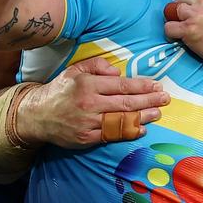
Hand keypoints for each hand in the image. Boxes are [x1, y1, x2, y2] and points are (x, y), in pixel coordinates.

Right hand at [15, 57, 169, 148]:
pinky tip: (140, 128)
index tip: (156, 84)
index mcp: (88, 84)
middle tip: (165, 98)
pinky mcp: (87, 138)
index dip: (142, 85)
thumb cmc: (61, 90)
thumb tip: (117, 72)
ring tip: (158, 112)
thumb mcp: (76, 70)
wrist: (37, 115)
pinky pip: (112, 135)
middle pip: (126, 103)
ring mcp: (88, 123)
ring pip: (121, 120)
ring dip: (143, 117)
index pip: (122, 85)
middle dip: (149, 100)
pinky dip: (128, 132)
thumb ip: (97, 65)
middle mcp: (90, 104)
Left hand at [164, 0, 202, 67]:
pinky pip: (169, 27)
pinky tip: (185, 36)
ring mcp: (194, 13)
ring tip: (195, 28)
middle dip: (185, 9)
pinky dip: (173, 34)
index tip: (199, 7)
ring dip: (180, 21)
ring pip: (173, 12)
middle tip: (200, 19)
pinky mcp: (189, 30)